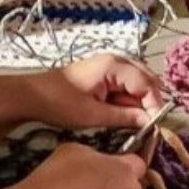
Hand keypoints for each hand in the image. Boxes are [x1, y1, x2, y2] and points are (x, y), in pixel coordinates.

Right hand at [11, 142, 146, 188]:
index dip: (127, 160)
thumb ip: (97, 154)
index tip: (113, 161)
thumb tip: (98, 160)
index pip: (140, 162)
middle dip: (120, 181)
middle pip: (132, 184)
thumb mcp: (77, 149)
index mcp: (125, 170)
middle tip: (97, 178)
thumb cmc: (58, 176)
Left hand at [28, 53, 162, 129]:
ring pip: (137, 83)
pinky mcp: (104, 74)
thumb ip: (124, 117)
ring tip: (135, 123)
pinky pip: (125, 86)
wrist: (33, 96)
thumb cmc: (60, 104)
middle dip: (149, 103)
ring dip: (138, 102)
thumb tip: (148, 122)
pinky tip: (123, 115)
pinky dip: (128, 100)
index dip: (154, 106)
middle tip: (148, 126)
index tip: (155, 127)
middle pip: (146, 80)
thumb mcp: (94, 115)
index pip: (147, 84)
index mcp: (115, 65)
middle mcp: (117, 60)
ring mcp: (111, 65)